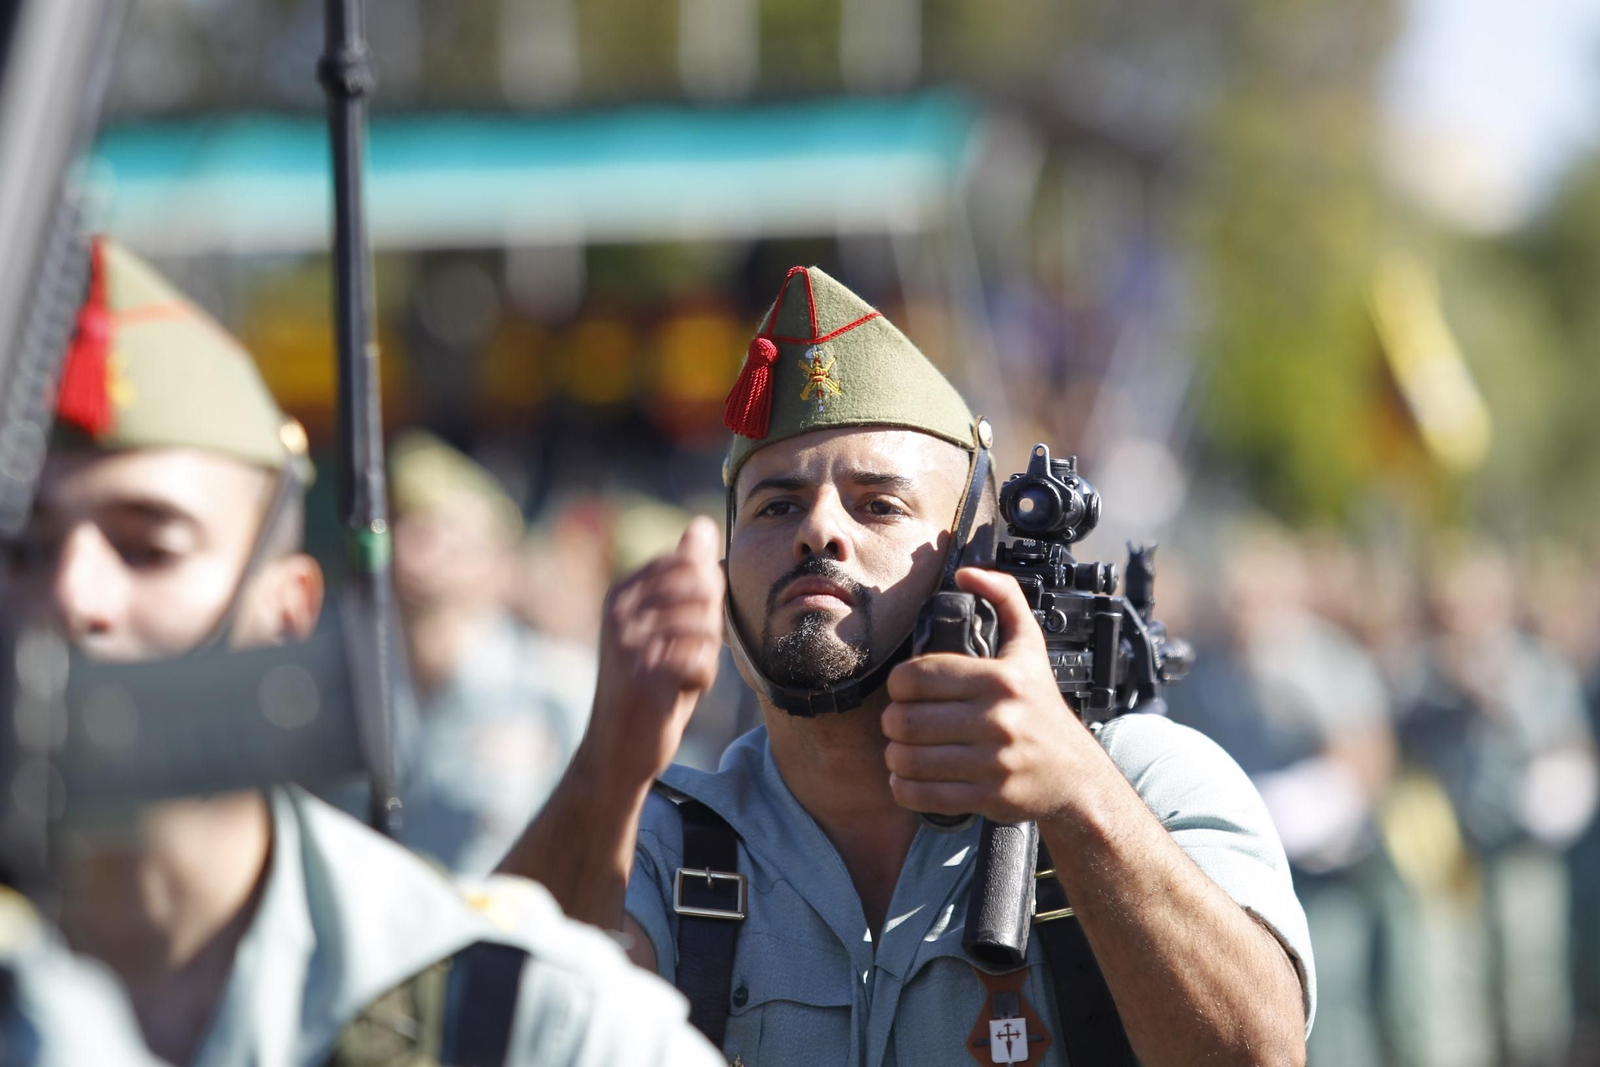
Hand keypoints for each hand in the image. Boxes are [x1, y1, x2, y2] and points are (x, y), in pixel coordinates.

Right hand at [584, 516, 723, 787]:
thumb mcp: (666, 623)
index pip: (689, 565)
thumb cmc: (650, 683)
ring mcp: (628, 642)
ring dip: (707, 654)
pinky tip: (681, 690)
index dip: (707, 595)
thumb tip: (703, 525)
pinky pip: (703, 662)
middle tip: (692, 651)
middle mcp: (619, 610)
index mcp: (622, 592)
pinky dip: (703, 678)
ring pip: (706, 626)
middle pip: (702, 590)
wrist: (617, 750)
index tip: (691, 627)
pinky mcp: (644, 677)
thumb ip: (686, 575)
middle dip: (711, 623)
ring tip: (684, 672)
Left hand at [881, 567, 1095, 823]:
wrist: (1073, 773)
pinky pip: (921, 795)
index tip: (906, 691)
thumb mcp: (1030, 647)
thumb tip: (967, 574)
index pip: (916, 677)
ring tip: (902, 749)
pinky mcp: (987, 796)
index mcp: (999, 678)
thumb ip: (1004, 598)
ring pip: (908, 758)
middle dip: (892, 722)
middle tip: (899, 722)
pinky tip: (908, 778)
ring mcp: (992, 762)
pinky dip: (904, 788)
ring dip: (894, 756)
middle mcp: (997, 719)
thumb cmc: (1042, 708)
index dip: (899, 684)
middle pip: (904, 720)